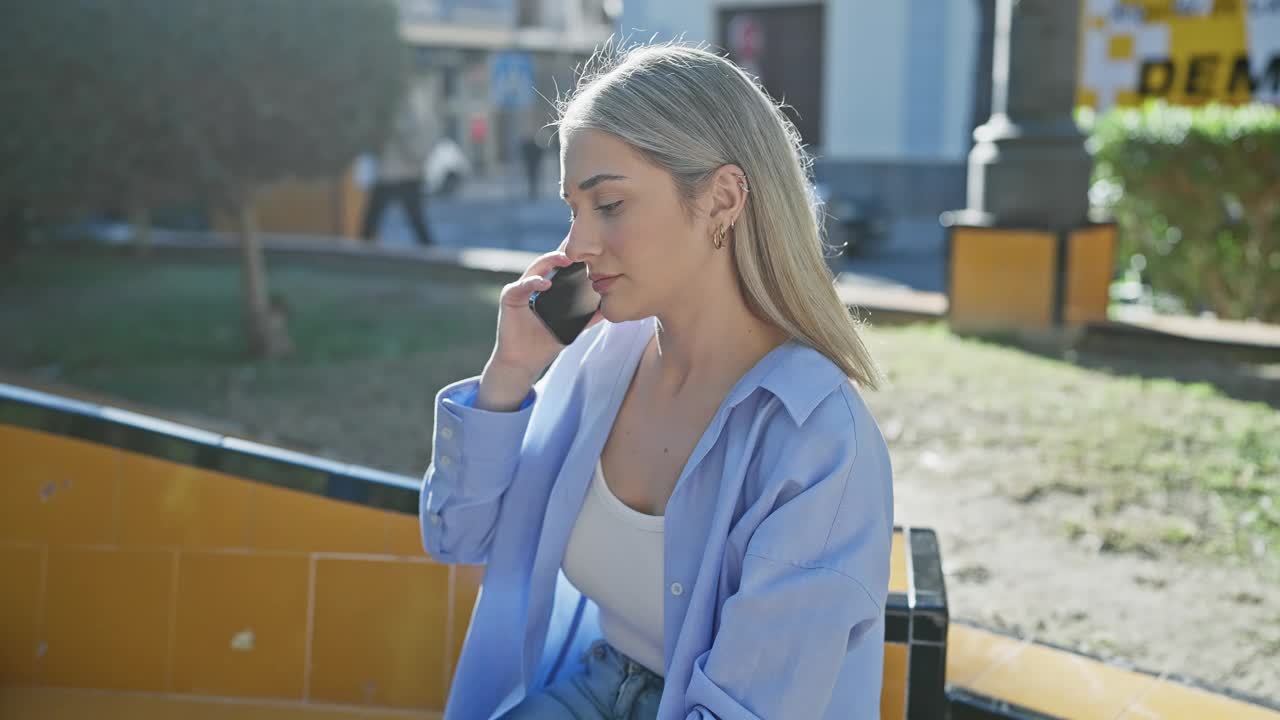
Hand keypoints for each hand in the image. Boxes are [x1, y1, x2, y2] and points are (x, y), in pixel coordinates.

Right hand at [478, 247, 601, 408]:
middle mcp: (535, 283)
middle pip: (551, 261)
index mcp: (549, 287)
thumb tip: (609, 309)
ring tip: (566, 259)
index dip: (575, 255)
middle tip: (580, 244)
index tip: (591, 246)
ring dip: (551, 261)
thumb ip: (588, 317)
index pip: (563, 266)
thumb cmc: (546, 343)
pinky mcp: (510, 297)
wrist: (524, 362)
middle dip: (565, 250)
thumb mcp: (572, 328)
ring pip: (537, 267)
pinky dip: (533, 283)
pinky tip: (545, 284)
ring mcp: (522, 288)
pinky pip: (521, 286)